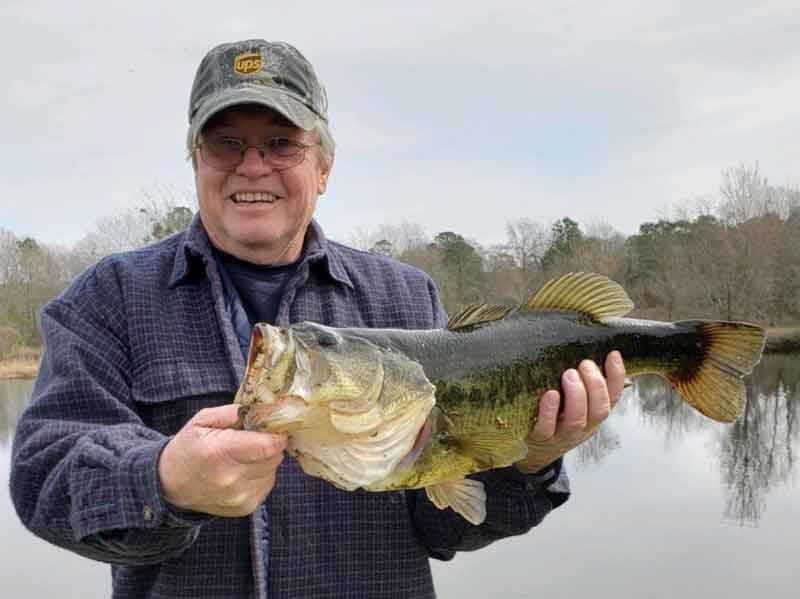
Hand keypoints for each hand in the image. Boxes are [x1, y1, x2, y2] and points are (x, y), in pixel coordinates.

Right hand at [158, 404, 286, 516]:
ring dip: (265, 460)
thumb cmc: (188, 448)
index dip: (275, 433)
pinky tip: (242, 471)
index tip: (270, 426)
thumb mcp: (202, 420)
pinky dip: (261, 474)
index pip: (269, 445)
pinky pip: (267, 483)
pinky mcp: (245, 507)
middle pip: (275, 456)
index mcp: (219, 452)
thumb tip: (262, 411)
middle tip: (254, 438)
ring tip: (244, 456)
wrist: (170, 485)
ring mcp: (239, 497)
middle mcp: (231, 478)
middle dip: (270, 444)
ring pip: (273, 470)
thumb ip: (233, 412)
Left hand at [516, 351, 625, 472]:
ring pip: (576, 420)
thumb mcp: (575, 402)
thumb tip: (597, 352)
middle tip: (584, 364)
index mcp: (593, 414)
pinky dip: (549, 411)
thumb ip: (584, 381)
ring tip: (569, 374)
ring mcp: (561, 434)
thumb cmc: (556, 417)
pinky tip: (549, 394)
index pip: (613, 397)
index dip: (617, 376)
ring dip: (577, 396)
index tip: (612, 354)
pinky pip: (546, 427)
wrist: (532, 450)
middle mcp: (582, 426)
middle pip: (599, 410)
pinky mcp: (539, 437)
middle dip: (595, 385)